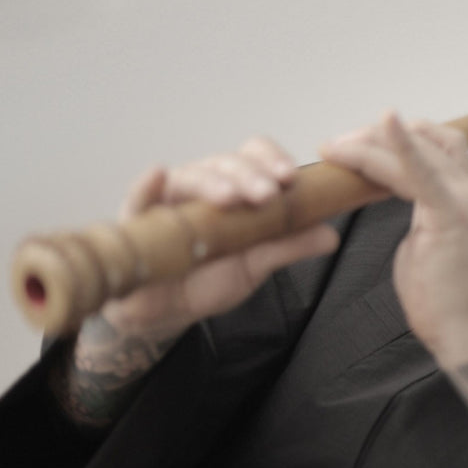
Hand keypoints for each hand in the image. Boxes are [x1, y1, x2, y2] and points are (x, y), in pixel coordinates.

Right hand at [100, 136, 339, 338]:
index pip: (254, 157)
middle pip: (226, 163)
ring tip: (229, 198)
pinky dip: (146, 186)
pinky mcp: (137, 219)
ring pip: (191, 176)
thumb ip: (290, 246)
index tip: (290, 178)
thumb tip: (330, 236)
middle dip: (249, 176)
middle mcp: (204, 185)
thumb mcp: (257, 264)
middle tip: (267, 195)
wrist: (168, 310)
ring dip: (212, 182)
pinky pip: (138, 198)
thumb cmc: (211, 276)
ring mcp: (170, 199)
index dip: (272, 160)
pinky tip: (157, 175)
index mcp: (236, 187)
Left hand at [320, 113, 467, 363]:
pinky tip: (384, 123)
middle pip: (426, 140)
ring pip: (416, 153)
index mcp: (463, 197)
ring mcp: (463, 200)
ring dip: (371, 144)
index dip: (399, 137)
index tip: (359, 143)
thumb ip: (417, 215)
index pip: (436, 146)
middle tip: (337, 145)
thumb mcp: (423, 243)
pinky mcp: (450, 215)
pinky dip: (400, 145)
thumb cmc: (441, 297)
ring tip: (334, 148)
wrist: (463, 332)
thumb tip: (389, 200)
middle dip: (378, 136)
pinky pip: (421, 171)